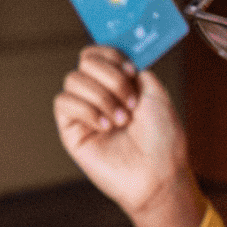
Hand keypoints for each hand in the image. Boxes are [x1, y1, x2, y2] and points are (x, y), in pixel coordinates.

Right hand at [53, 45, 203, 226]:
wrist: (158, 173)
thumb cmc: (162, 140)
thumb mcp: (156, 94)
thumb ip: (135, 70)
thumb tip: (116, 60)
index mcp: (119, 85)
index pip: (98, 53)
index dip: (111, 54)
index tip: (130, 70)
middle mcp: (100, 95)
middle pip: (85, 61)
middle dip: (111, 78)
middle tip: (130, 103)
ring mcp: (84, 112)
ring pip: (74, 79)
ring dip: (102, 97)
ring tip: (120, 121)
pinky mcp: (71, 131)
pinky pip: (63, 102)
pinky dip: (86, 110)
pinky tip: (105, 127)